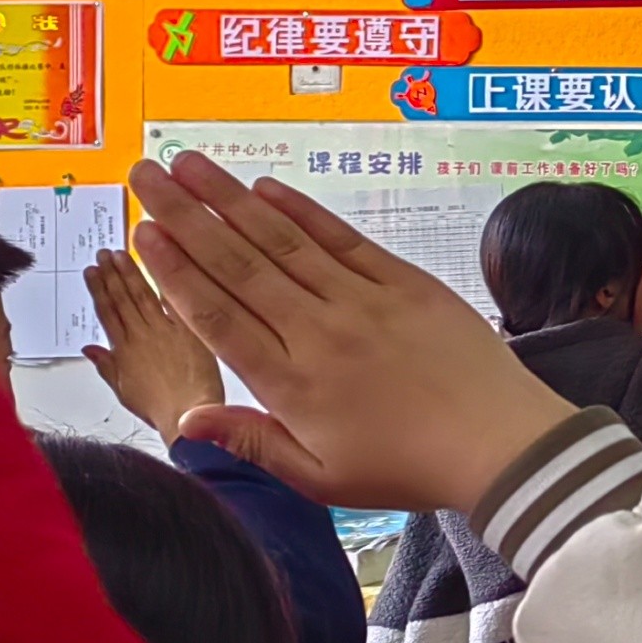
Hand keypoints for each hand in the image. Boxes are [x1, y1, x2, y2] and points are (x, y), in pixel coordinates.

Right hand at [82, 248, 225, 439]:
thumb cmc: (161, 410)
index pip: (106, 312)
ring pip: (145, 295)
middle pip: (123, 298)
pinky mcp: (192, 331)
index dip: (98, 289)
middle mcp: (143, 336)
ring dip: (133, 272)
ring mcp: (168, 331)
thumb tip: (89, 348)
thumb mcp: (124, 391)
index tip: (91, 270)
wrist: (191, 418)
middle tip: (105, 252)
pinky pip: (178, 302)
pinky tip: (166, 262)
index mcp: (124, 350)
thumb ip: (106, 366)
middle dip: (113, 273)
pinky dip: (170, 282)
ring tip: (123, 253)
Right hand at [127, 152, 575, 515]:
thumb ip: (252, 443)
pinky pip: (343, 239)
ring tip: (189, 164)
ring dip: (231, 198)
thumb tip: (187, 419)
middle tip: (144, 174)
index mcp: (292, 383)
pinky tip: (266, 187)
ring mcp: (364, 301)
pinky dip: (302, 211)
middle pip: (237, 264)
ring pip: (283, 240)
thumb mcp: (322, 478)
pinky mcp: (406, 283)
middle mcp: (320, 332)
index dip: (173, 271)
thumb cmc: (410, 467)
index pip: (216, 315)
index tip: (141, 233)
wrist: (500, 443)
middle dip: (184, 215)